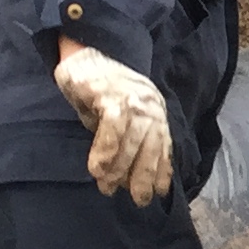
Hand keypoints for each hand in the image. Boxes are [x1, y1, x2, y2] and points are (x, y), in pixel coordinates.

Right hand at [54, 43, 172, 204]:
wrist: (86, 48)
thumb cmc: (100, 88)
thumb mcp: (117, 116)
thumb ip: (124, 140)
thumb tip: (120, 175)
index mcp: (154, 110)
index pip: (162, 144)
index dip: (162, 169)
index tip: (159, 193)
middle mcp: (149, 104)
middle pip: (152, 145)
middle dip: (145, 175)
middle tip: (137, 200)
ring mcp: (131, 96)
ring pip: (133, 138)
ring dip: (121, 167)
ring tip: (109, 187)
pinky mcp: (110, 92)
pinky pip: (114, 125)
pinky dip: (107, 148)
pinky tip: (99, 168)